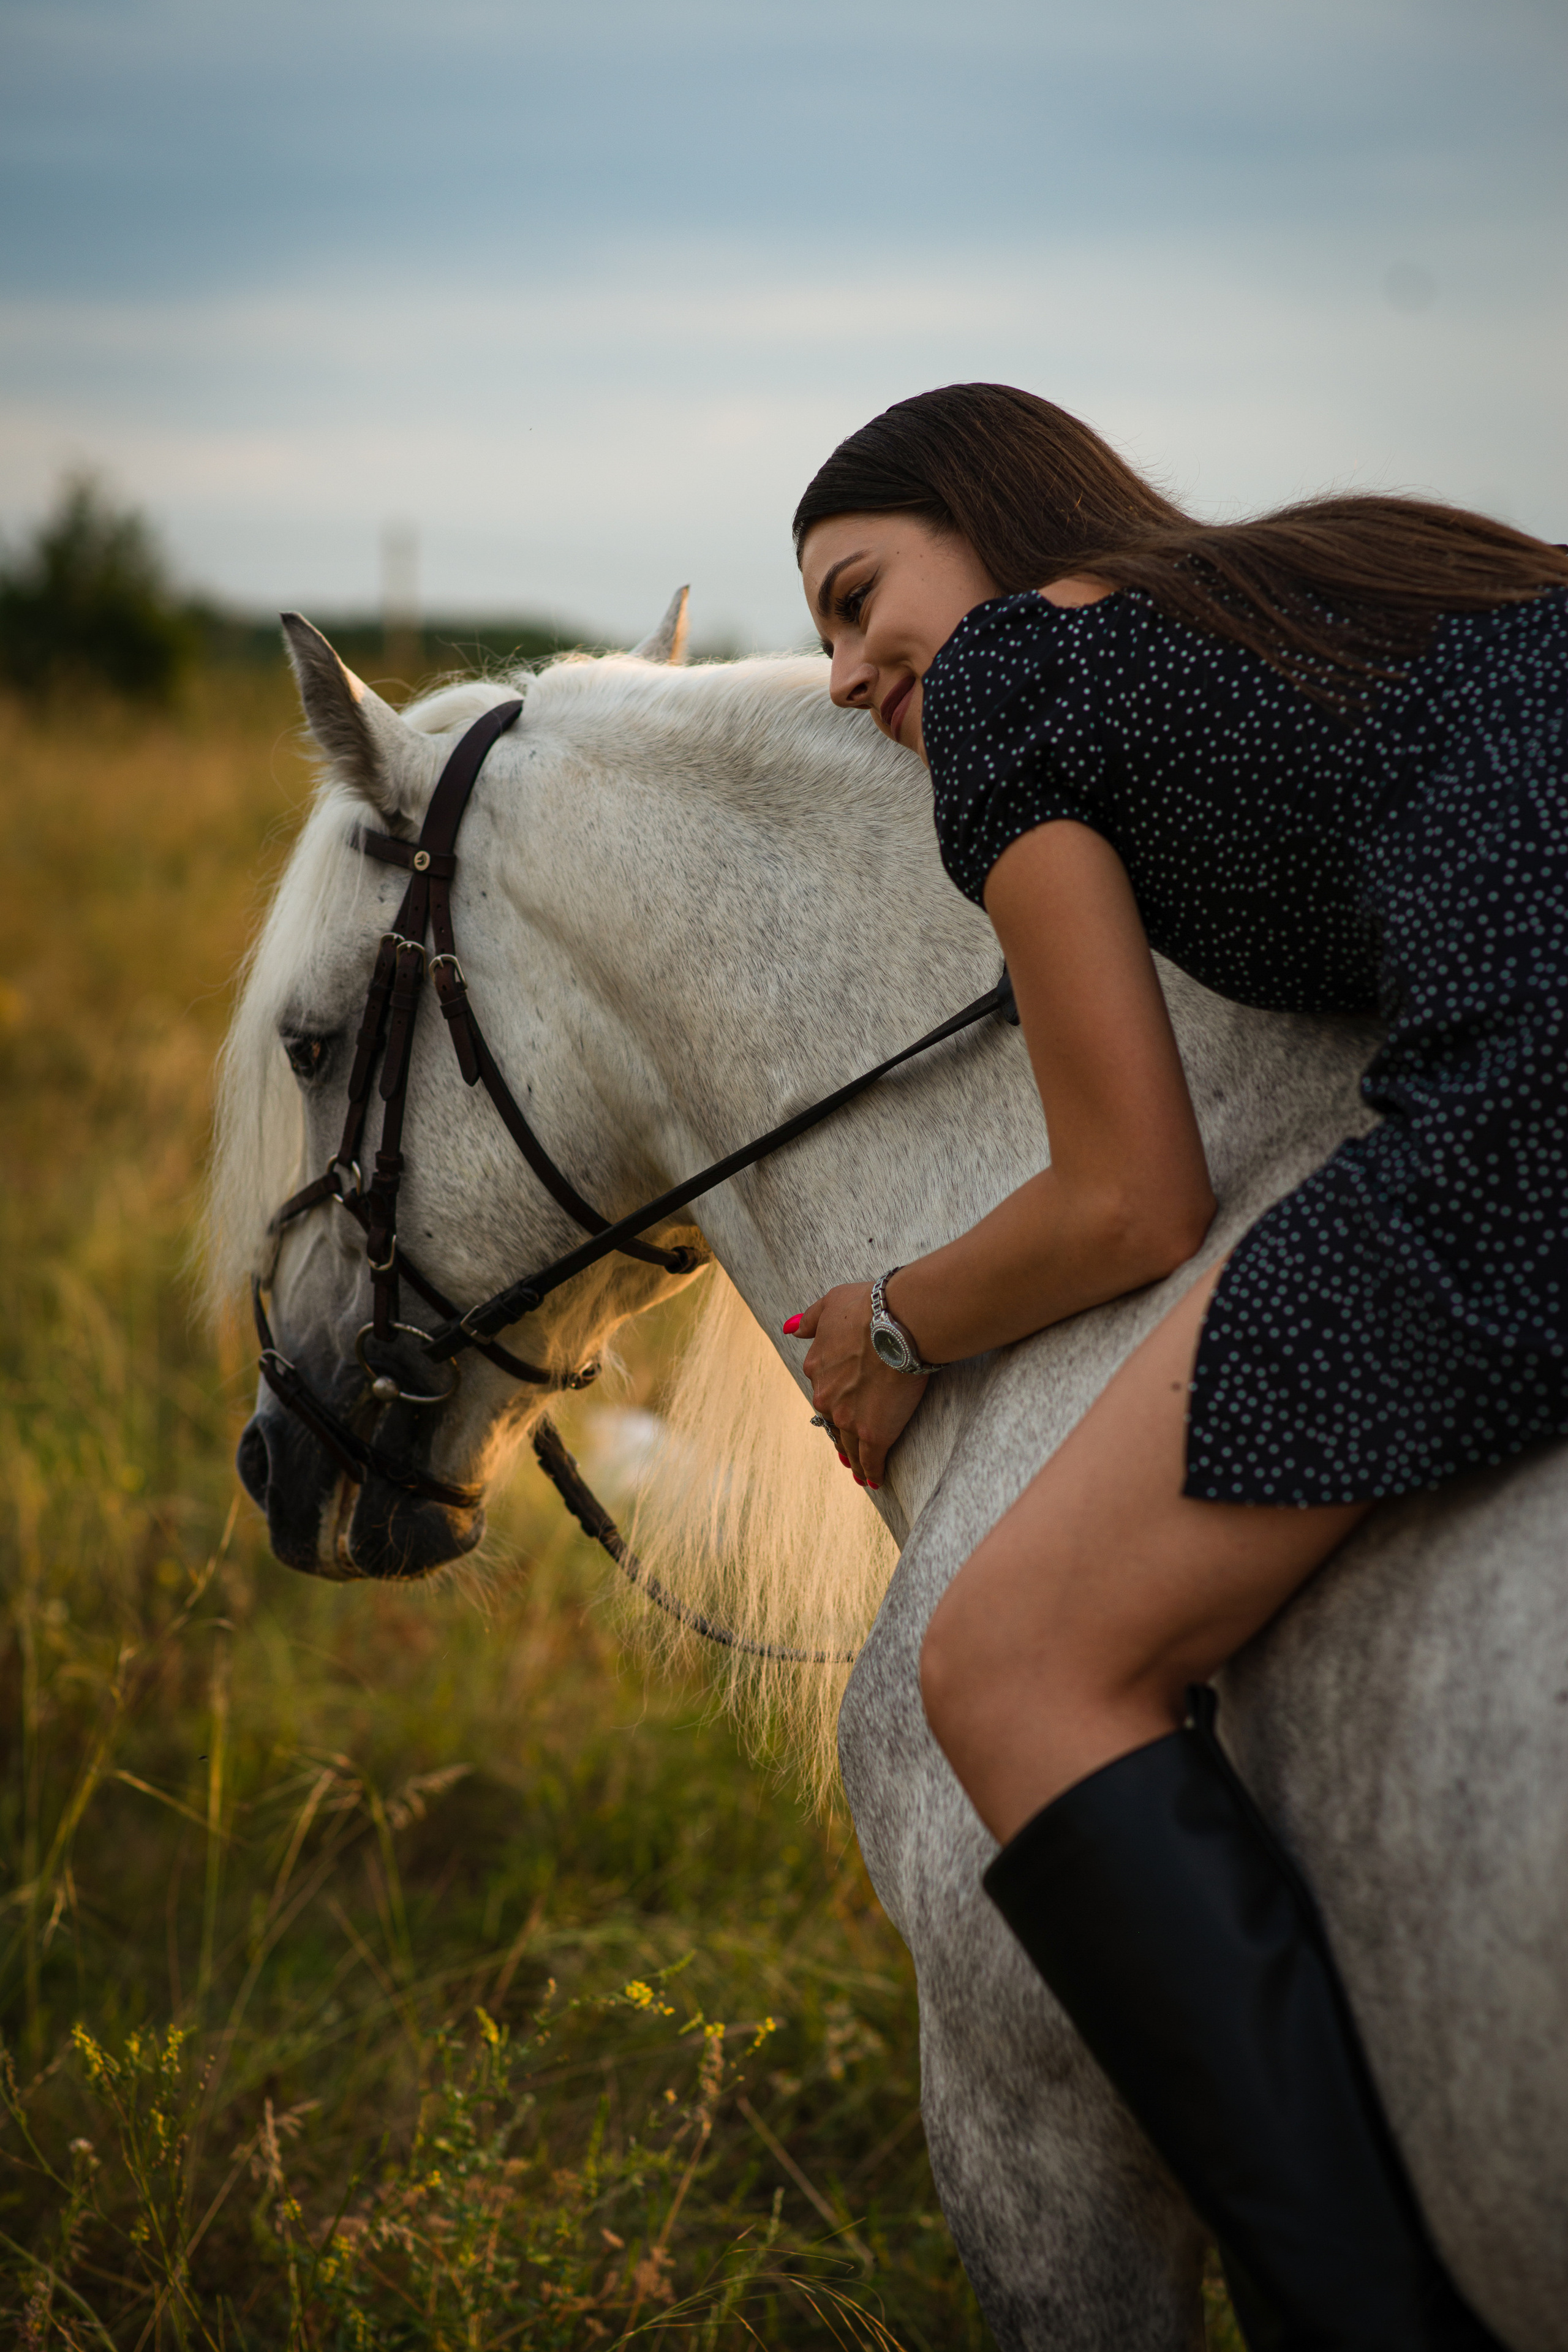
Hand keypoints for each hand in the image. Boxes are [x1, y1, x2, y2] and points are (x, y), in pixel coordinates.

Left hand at [787, 1281, 927, 1488]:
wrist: (897, 1323)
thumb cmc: (867, 1307)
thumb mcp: (830, 1303)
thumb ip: (810, 1319)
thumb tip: (790, 1328)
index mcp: (816, 1368)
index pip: (823, 1392)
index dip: (833, 1401)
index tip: (840, 1408)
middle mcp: (827, 1397)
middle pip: (833, 1422)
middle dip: (841, 1434)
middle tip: (846, 1448)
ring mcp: (849, 1418)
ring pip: (850, 1444)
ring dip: (854, 1459)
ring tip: (859, 1472)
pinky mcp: (875, 1433)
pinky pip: (871, 1459)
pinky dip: (872, 1471)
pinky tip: (874, 1480)